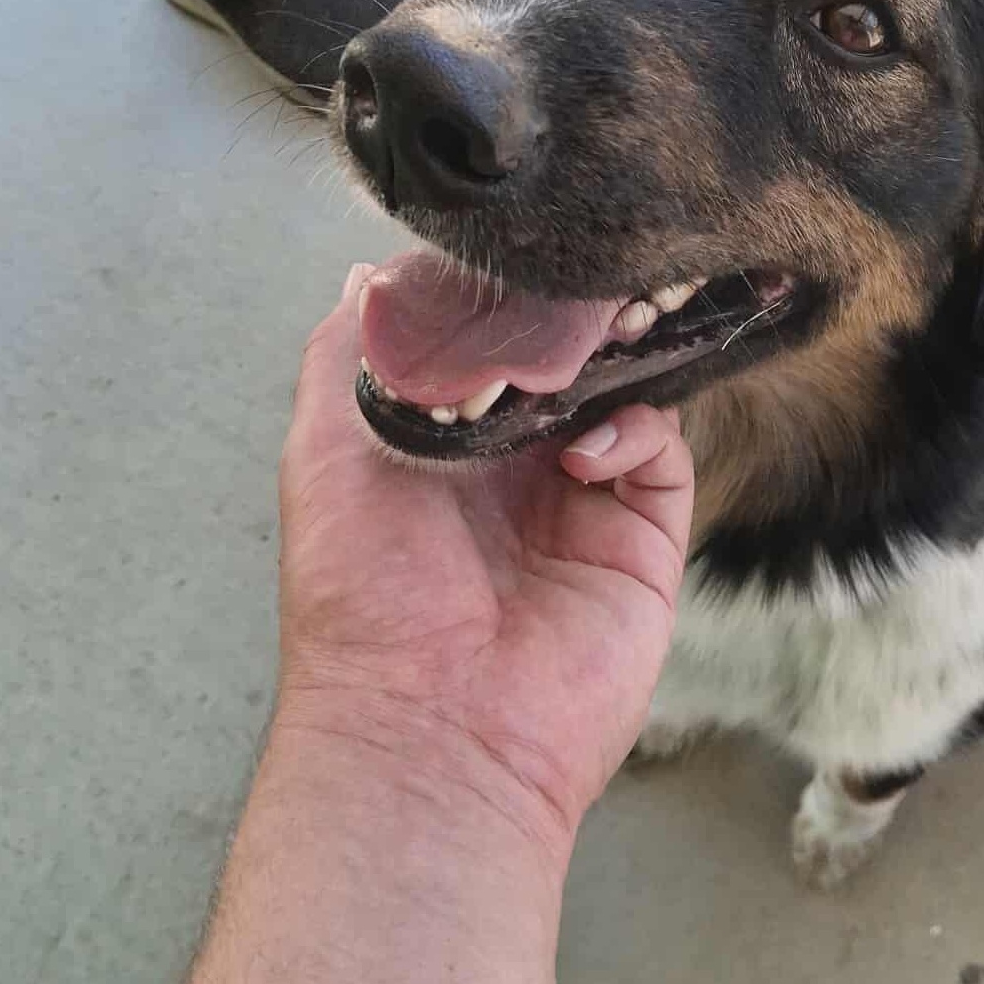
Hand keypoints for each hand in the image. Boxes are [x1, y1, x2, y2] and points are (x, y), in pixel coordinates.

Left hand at [276, 265, 693, 855]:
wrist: (432, 726)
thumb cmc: (363, 594)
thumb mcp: (324, 454)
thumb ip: (348, 357)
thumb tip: (374, 275)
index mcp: (443, 445)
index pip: (488, 345)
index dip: (503, 299)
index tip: (513, 257)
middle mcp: (517, 466)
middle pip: (563, 360)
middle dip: (570, 320)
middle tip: (578, 281)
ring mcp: (584, 499)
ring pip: (622, 393)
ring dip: (612, 361)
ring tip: (593, 349)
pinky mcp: (642, 537)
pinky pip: (659, 453)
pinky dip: (635, 431)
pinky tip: (585, 456)